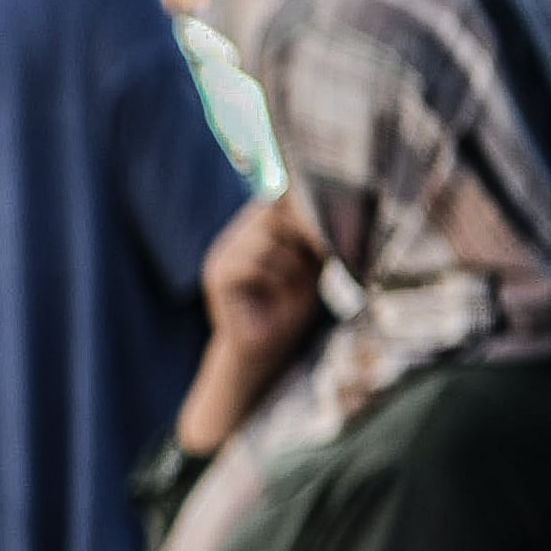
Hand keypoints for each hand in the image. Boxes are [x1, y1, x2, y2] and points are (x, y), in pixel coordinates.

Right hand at [177, 197, 326, 453]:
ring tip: (294, 287)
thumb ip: (310, 238)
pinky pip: (253, 264)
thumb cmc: (286, 310)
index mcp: (251, 230)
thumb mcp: (306, 267)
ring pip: (265, 239)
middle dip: (300, 233)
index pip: (276, 197)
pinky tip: (276, 297)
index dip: (302, 206)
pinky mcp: (217, 277)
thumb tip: (333, 208)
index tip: (329, 225)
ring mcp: (221, 255)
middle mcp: (232, 237)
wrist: (262, 353)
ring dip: (289, 263)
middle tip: (315, 260)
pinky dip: (274, 279)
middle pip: (270, 211)